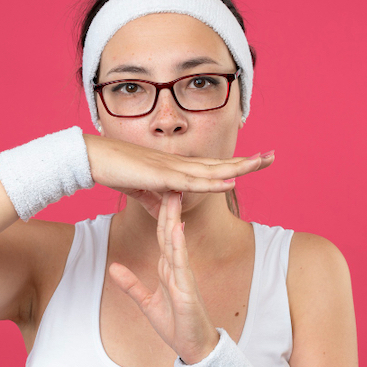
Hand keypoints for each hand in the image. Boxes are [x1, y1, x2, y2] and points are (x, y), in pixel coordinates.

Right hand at [84, 135, 271, 217]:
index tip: (255, 161)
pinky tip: (230, 182)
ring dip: (237, 168)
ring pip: (211, 170)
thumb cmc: (116, 170)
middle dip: (246, 161)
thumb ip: (158, 200)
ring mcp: (172, 168)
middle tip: (272, 156)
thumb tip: (170, 210)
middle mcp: (178, 164)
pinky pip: (192, 181)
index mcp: (175, 167)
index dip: (233, 164)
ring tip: (260, 163)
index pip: (211, 166)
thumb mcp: (142, 191)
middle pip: (219, 164)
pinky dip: (213, 183)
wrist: (94, 158)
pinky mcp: (162, 176)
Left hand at [107, 191, 219, 364]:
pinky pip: (181, 263)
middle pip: (170, 231)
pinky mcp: (187, 288)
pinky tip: (176, 229)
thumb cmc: (177, 325)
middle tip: (167, 179)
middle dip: (168, 206)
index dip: (159, 214)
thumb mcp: (146, 303)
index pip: (163, 235)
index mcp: (168, 268)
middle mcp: (177, 267)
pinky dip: (178, 245)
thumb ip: (131, 285)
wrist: (195, 348)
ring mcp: (184, 276)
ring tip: (173, 195)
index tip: (156, 192)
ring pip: (176, 241)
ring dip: (174, 218)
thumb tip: (112, 268)